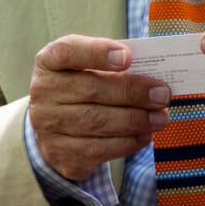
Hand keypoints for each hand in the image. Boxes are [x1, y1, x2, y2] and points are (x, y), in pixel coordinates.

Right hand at [27, 35, 171, 182]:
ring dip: (135, 120)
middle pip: (90, 90)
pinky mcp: (60, 153)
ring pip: (97, 122)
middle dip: (132, 92)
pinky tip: (144, 135)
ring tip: (161, 117)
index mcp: (49, 62)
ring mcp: (47, 126)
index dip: (97, 53)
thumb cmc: (82, 87)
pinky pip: (98, 149)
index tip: (127, 57)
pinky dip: (127, 142)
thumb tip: (152, 79)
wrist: (55, 125)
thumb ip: (115, 67)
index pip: (68, 51)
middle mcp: (42, 92)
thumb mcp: (89, 68)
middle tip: (162, 94)